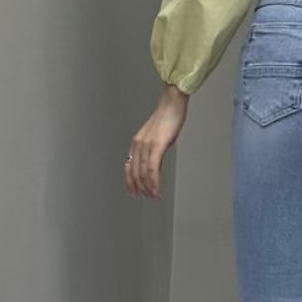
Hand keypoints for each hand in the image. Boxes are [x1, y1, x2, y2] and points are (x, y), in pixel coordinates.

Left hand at [125, 83, 188, 200]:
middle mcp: (138, 144)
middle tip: (147, 197)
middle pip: (135, 172)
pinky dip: (154, 182)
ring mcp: (147, 145)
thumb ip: (154, 151)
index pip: (129, 166)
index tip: (135, 192)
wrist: (172, 104)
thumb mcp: (158, 137)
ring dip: (148, 188)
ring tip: (153, 197)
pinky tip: (157, 190)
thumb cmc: (168, 118)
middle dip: (140, 188)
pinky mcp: (157, 146)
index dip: (130, 181)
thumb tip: (155, 164)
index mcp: (137, 142)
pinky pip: (152, 169)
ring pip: (143, 173)